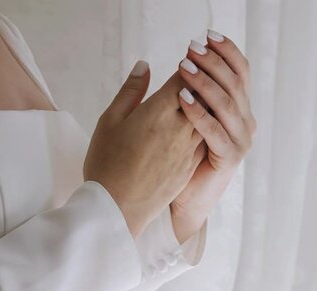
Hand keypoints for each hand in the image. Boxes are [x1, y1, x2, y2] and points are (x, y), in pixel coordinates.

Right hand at [84, 61, 206, 238]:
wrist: (117, 209)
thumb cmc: (107, 163)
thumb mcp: (110, 121)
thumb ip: (131, 91)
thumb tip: (144, 65)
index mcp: (159, 112)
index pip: (185, 78)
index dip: (190, 63)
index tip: (191, 54)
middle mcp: (181, 128)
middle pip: (203, 95)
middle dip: (204, 78)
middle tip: (204, 66)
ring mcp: (190, 149)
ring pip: (209, 116)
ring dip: (209, 101)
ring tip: (205, 91)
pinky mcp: (192, 165)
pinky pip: (206, 137)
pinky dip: (207, 123)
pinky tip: (202, 119)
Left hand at [171, 30, 255, 241]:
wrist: (182, 199)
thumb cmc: (180, 157)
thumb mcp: (185, 117)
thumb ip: (186, 91)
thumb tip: (167, 62)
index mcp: (238, 108)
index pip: (240, 71)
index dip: (227, 52)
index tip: (207, 35)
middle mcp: (245, 121)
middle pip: (235, 83)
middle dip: (213, 62)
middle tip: (191, 48)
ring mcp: (240, 140)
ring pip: (227, 103)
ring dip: (205, 82)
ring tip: (183, 67)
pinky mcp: (230, 158)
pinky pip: (215, 131)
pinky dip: (199, 113)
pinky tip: (182, 98)